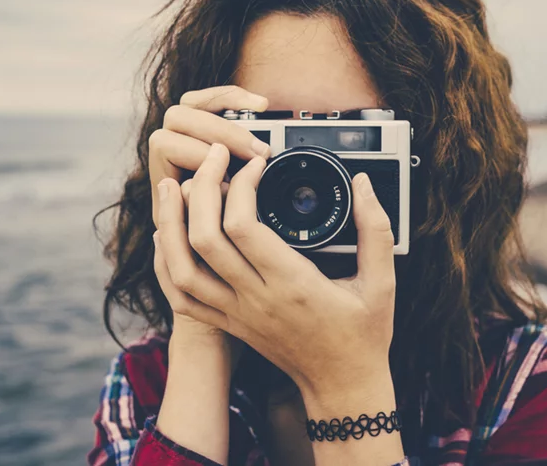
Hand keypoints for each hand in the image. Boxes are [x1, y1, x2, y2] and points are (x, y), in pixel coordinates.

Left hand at [154, 142, 397, 404]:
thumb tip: (363, 184)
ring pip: (181, 268)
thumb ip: (377, 228)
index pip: (244, 227)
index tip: (257, 165)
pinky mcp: (228, 324)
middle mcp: (256, 299)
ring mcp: (236, 314)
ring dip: (169, 225)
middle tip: (213, 160)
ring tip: (170, 187)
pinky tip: (164, 236)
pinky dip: (163, 264)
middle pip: (204, 239)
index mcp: (292, 284)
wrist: (343, 386)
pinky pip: (180, 296)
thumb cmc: (362, 335)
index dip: (241, 185)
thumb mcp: (382, 281)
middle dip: (201, 190)